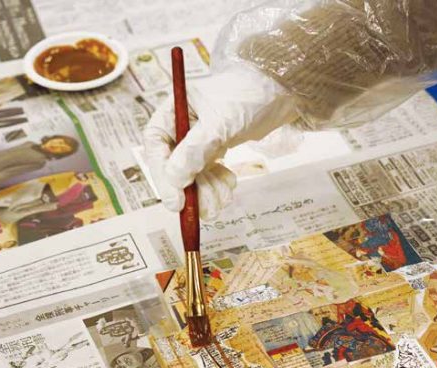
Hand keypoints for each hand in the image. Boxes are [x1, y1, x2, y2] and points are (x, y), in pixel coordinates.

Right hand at [142, 63, 298, 215]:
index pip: (155, 146)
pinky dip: (218, 186)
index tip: (176, 201)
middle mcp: (182, 127)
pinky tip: (230, 182)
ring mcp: (199, 141)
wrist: (281, 92)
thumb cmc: (248, 96)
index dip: (162, 175)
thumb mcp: (219, 123)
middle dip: (190, 190)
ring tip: (224, 195)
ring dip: (206, 192)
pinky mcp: (216, 150)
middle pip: (173, 167)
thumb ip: (194, 151)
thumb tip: (174, 179)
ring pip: (192, 177)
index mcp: (174, 111)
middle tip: (204, 208)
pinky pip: (208, 177)